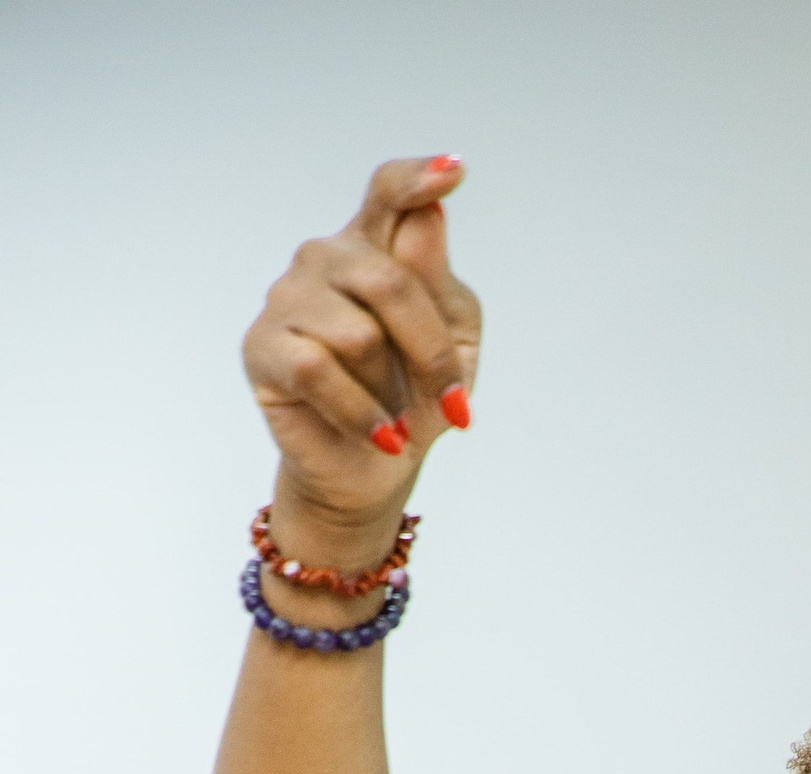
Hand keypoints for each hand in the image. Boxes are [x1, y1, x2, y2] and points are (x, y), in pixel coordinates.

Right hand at [241, 156, 481, 564]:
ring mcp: (288, 296)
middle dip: (430, 352)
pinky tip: (383, 435)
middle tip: (451, 401)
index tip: (453, 172)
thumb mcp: (453, 345)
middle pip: (389, 281)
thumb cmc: (415, 398)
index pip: (389, 194)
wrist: (378, 469)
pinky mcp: (262, 347)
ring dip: (391, 391)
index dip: (417, 179)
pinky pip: (320, 372)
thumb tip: (428, 219)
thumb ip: (440, 286)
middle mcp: (326, 258)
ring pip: (358, 335)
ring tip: (392, 414)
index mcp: (375, 246)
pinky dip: (361, 413)